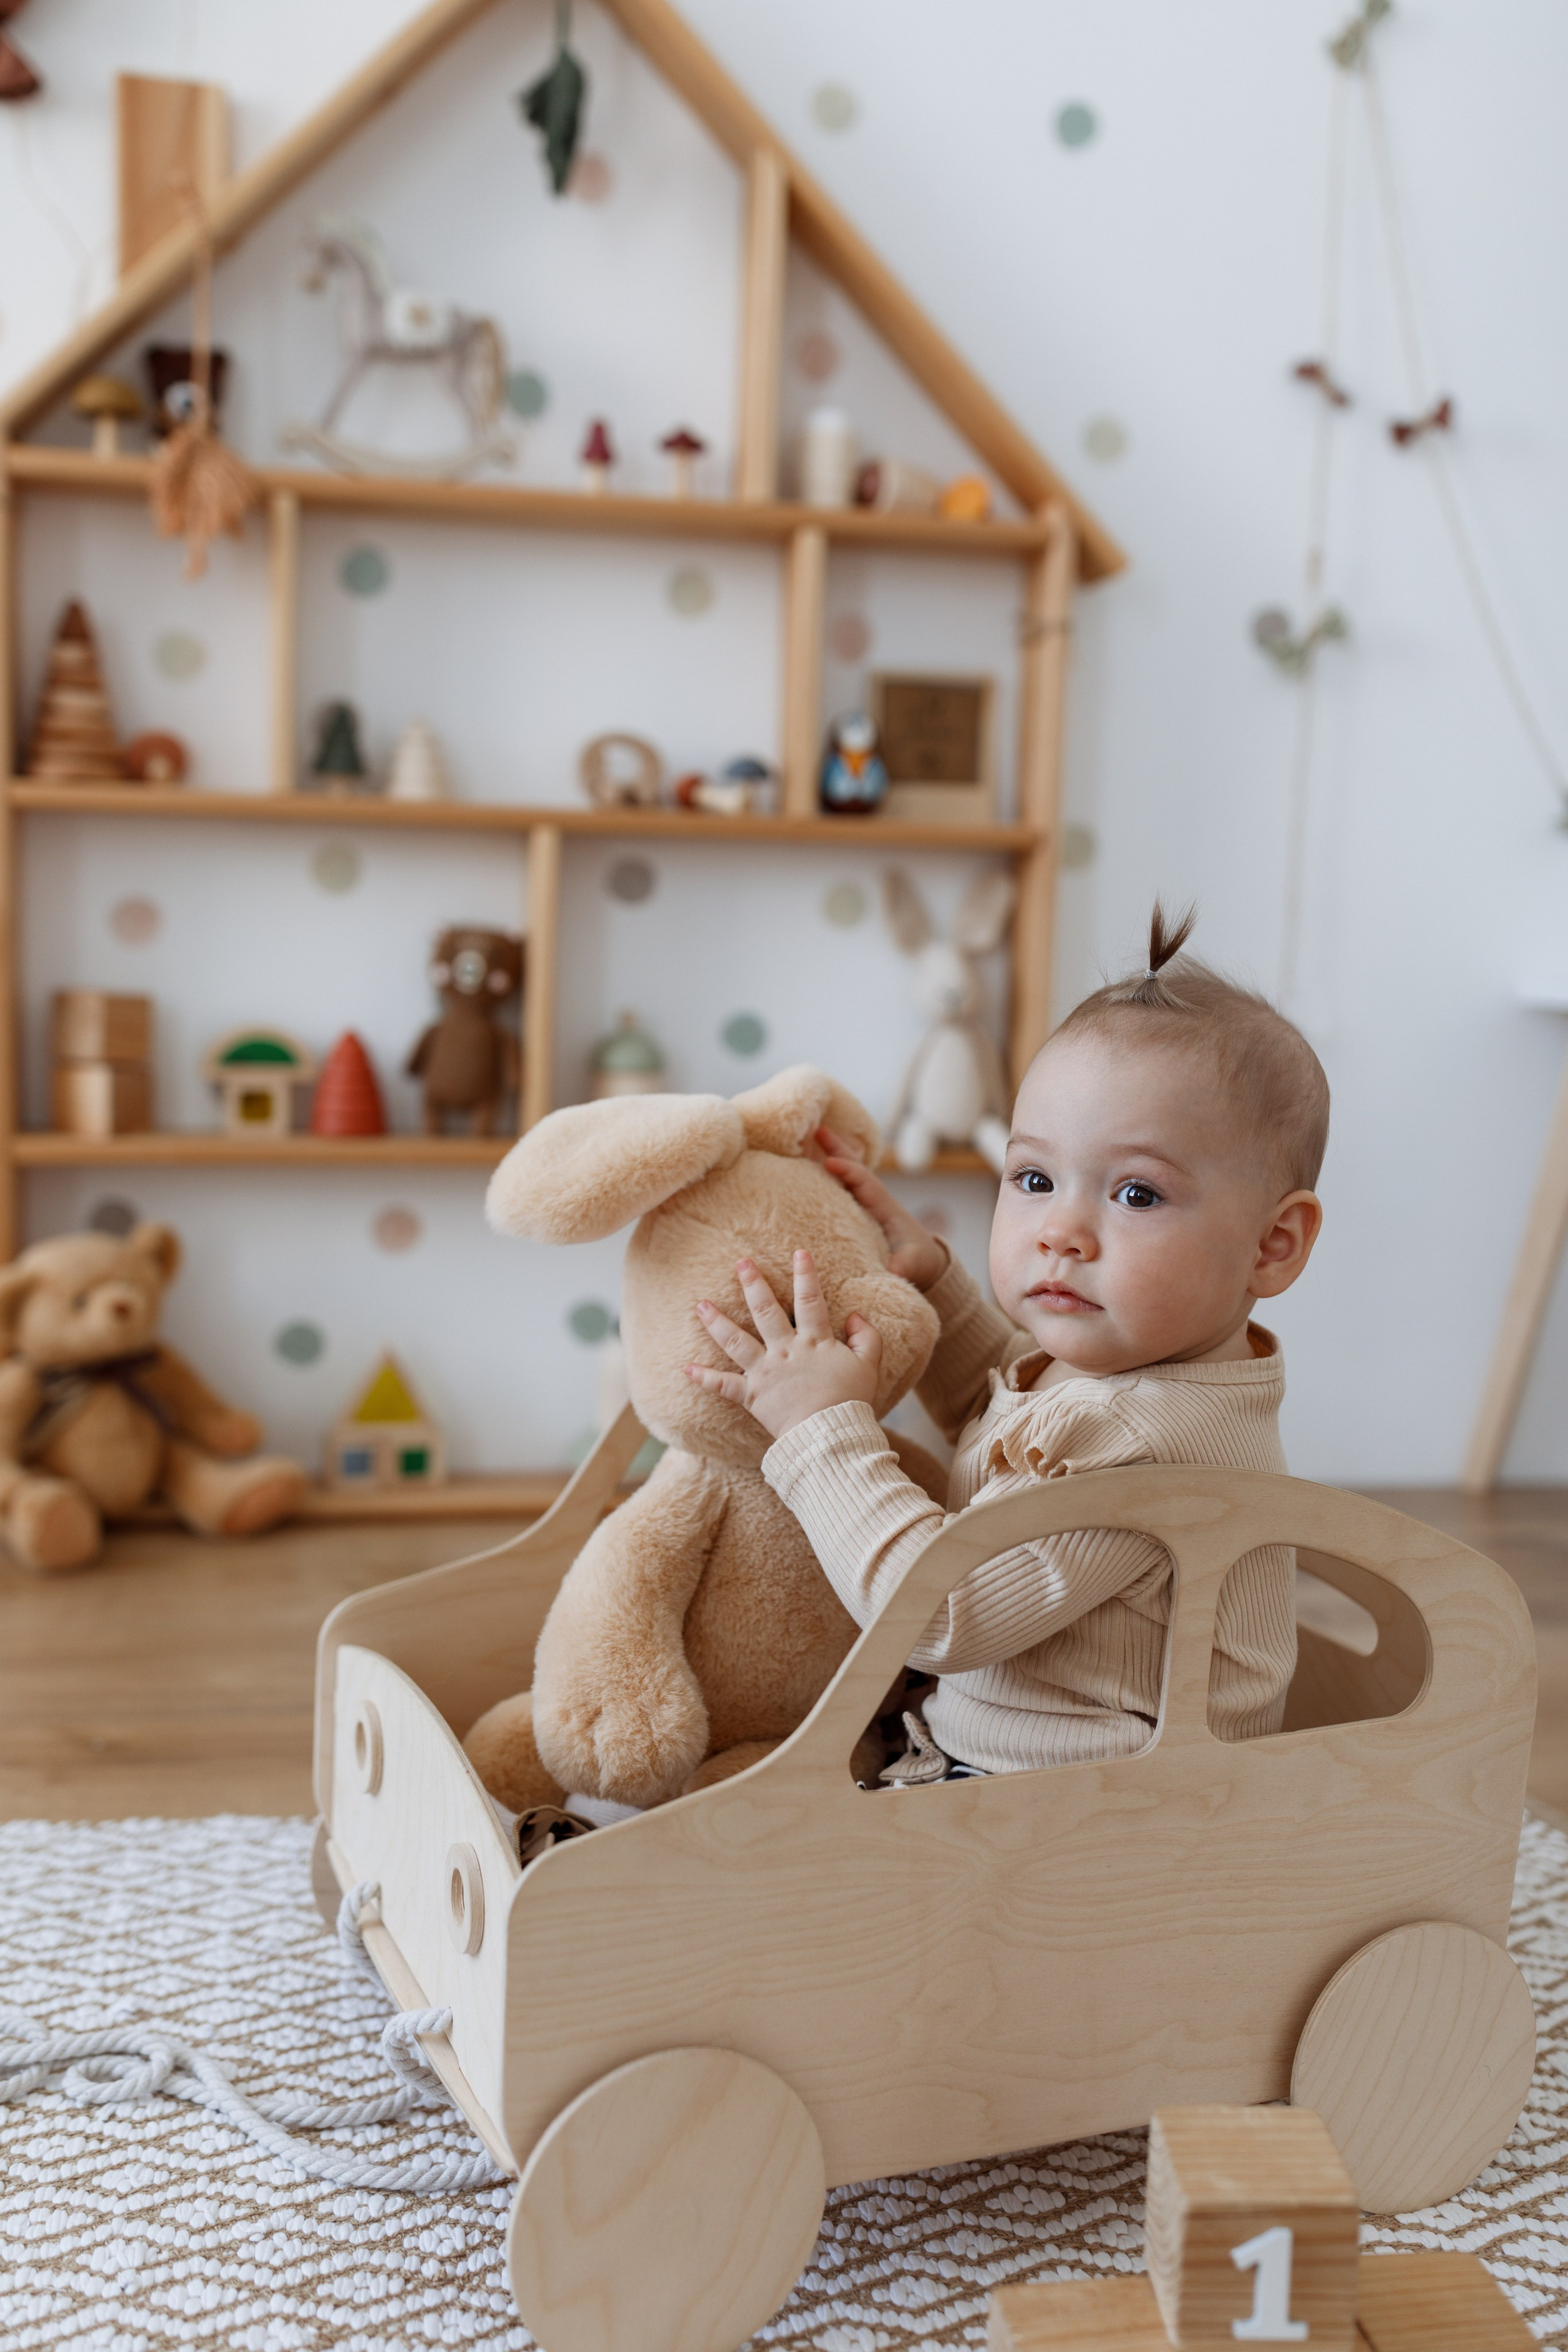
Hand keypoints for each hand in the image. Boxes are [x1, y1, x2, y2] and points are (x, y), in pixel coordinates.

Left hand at [686, 1250, 881, 1441]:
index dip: (805, 1275)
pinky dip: (705, 1378)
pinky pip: (723, 1386)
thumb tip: (854, 1315)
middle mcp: (785, 1351)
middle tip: (741, 1263)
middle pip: (766, 1312)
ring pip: (736, 1341)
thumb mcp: (868, 1366)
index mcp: (814, 1342)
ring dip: (717, 1322)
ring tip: (700, 1305)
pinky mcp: (751, 1396)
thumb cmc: (850, 1401)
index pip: (810, 1301)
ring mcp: (765, 1372)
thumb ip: (866, 1337)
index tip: (798, 1252)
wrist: (829, 1436)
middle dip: (753, 1284)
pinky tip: (687, 1368)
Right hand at [815, 1125, 948, 1291]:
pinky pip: (841, 1186)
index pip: (865, 1182)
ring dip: (830, 1154)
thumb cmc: (917, 1260)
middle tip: (817, 1129)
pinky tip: (808, 1163)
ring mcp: (865, 1202)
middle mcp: (874, 1199)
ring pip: (846, 1174)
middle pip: (854, 1168)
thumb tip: (891, 1274)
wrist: (925, 1259)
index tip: (830, 1162)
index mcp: (885, 1208)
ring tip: (809, 1135)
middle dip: (837, 1148)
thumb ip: (901, 1268)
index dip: (849, 1170)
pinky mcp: (858, 1209)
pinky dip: (826, 1172)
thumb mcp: (912, 1265)